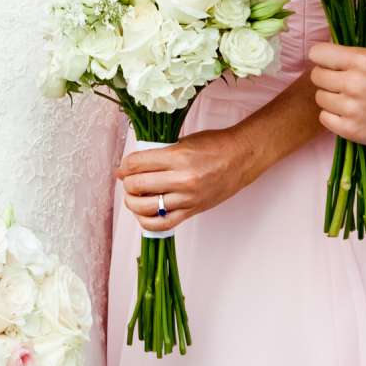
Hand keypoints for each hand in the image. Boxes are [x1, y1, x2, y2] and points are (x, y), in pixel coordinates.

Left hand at [117, 129, 251, 233]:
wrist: (241, 158)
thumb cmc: (213, 145)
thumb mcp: (183, 141)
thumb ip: (158, 153)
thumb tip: (129, 166)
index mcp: (178, 156)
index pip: (137, 163)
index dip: (125, 165)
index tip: (124, 167)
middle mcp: (182, 179)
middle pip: (138, 185)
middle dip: (127, 183)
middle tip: (128, 180)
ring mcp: (187, 198)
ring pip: (146, 207)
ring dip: (133, 202)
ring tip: (133, 197)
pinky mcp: (193, 211)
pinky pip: (163, 223)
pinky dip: (147, 221)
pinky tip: (144, 213)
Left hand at [307, 33, 365, 146]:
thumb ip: (365, 27)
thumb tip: (345, 15)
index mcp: (361, 60)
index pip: (317, 53)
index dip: (322, 55)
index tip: (330, 59)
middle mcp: (354, 84)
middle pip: (316, 76)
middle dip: (326, 75)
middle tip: (341, 79)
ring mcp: (352, 109)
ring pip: (320, 97)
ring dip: (330, 95)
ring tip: (347, 96)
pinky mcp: (351, 129)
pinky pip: (324, 118)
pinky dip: (333, 115)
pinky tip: (347, 110)